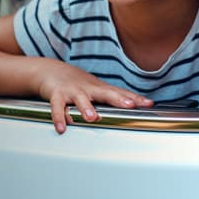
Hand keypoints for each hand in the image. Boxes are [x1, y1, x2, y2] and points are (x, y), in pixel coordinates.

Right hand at [33, 61, 152, 133]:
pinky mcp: (57, 94)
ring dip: (86, 108)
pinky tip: (62, 128)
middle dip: (117, 99)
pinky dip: (59, 117)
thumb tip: (135, 105)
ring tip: (92, 118)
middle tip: (129, 105)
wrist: (50, 70)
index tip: (148, 104)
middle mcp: (88, 89)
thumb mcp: (96, 88)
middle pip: (105, 93)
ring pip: (81, 99)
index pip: (120, 93)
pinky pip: (57, 107)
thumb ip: (113, 98)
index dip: (135, 98)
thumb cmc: (77, 83)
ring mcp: (73, 91)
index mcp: (100, 89)